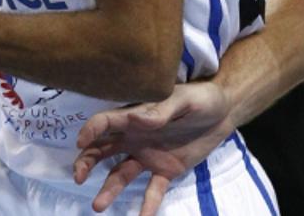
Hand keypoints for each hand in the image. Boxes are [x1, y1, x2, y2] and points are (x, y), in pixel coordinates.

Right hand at [73, 81, 233, 213]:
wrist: (225, 112)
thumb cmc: (201, 98)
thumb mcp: (184, 100)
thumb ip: (162, 110)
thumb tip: (136, 119)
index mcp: (137, 116)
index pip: (106, 123)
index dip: (90, 131)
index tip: (80, 143)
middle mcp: (136, 138)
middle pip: (102, 149)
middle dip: (86, 162)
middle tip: (78, 177)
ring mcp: (149, 156)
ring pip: (121, 174)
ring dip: (109, 189)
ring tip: (98, 206)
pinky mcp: (167, 170)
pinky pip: (154, 190)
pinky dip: (148, 205)